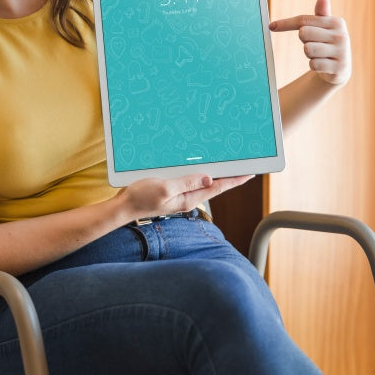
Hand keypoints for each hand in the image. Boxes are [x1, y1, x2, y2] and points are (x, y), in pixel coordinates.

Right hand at [121, 173, 252, 218]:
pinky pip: (193, 182)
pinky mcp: (174, 191)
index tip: (249, 174)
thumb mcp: (164, 188)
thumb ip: (187, 183)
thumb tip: (208, 179)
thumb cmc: (141, 197)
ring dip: (218, 176)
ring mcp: (181, 196)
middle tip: (245, 167)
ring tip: (230, 167)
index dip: (234, 180)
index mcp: (189, 198)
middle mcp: (188, 198)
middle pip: (215, 187)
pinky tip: (203, 170)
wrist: (125, 207)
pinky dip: (202, 175)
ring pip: (205, 184)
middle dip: (230, 177)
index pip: (217, 188)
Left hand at [270, 0, 351, 86]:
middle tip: (314, 44)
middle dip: (304, 40)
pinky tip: (323, 65)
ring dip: (309, 54)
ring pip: (308, 49)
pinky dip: (314, 65)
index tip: (271, 26)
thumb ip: (321, 14)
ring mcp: (342, 52)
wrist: (340, 68)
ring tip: (319, 55)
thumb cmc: (326, 43)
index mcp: (336, 22)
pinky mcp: (339, 68)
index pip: (304, 20)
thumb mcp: (324, 28)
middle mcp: (341, 35)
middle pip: (304, 33)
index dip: (285, 23)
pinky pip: (313, 64)